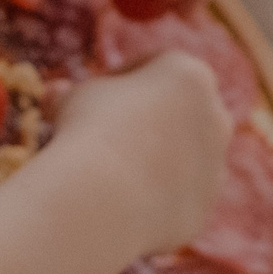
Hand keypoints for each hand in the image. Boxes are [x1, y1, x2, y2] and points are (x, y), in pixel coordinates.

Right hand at [44, 51, 229, 257]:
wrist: (106, 197)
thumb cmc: (90, 130)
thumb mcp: (74, 97)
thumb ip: (76, 93)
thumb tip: (56, 94)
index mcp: (190, 75)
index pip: (158, 65)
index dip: (122, 77)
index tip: (94, 95)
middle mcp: (215, 117)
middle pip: (179, 112)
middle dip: (147, 119)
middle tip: (106, 133)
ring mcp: (215, 166)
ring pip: (182, 158)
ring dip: (153, 160)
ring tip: (108, 173)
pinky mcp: (203, 208)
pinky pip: (174, 198)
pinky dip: (153, 198)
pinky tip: (118, 204)